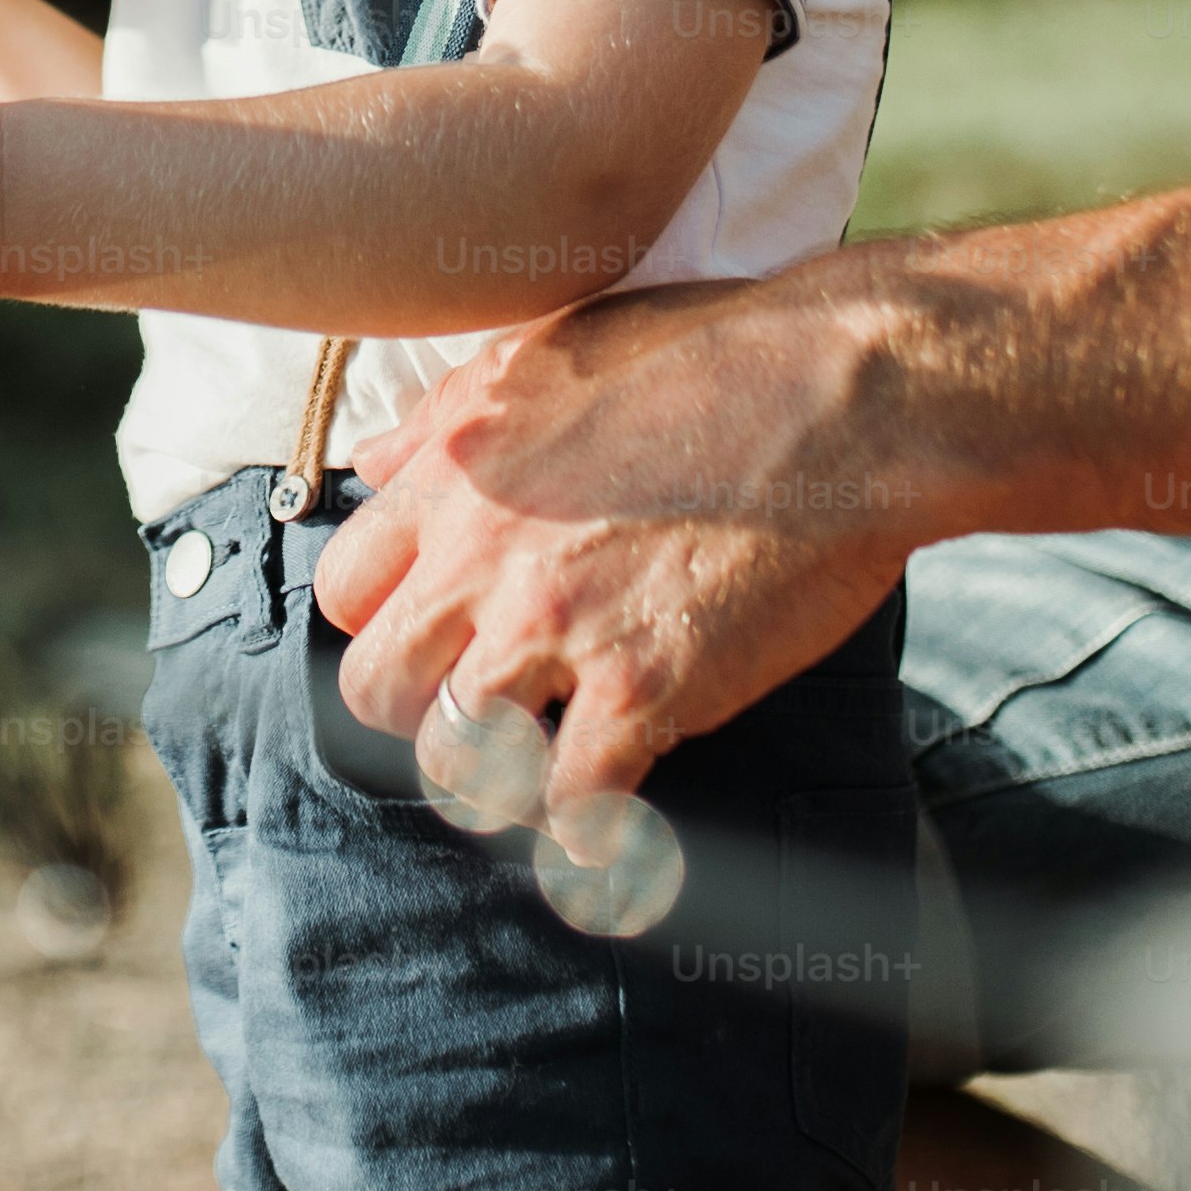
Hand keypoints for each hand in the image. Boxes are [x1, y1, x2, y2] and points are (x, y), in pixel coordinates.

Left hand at [312, 265, 926, 809]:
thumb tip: (376, 459)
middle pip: (375, 691)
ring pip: (456, 763)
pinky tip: (613, 833)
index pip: (345, 589)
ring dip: (496, 783)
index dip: (384, 624)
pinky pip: (573, 808)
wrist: (845, 395)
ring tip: (546, 776)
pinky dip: (588, 838)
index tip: (435, 639)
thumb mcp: (548, 352)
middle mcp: (484, 558)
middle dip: (420, 716)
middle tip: (484, 715)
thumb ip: (448, 417)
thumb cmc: (713, 355)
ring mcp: (559, 628)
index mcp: (455, 476)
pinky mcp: (643, 688)